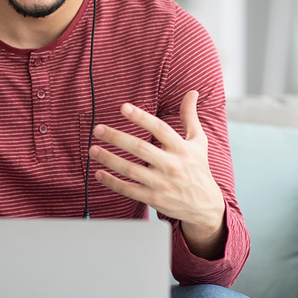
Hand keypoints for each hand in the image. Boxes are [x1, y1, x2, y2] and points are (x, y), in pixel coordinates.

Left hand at [88, 90, 226, 258]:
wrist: (204, 205)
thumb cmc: (198, 168)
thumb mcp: (198, 141)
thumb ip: (190, 117)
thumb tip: (192, 93)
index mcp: (181, 148)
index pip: (160, 129)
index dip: (141, 118)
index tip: (123, 107)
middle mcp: (171, 165)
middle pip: (140, 148)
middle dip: (117, 138)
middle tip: (98, 129)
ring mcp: (162, 183)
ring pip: (130, 170)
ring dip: (109, 159)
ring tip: (93, 149)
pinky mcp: (154, 199)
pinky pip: (128, 190)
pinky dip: (112, 182)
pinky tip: (99, 173)